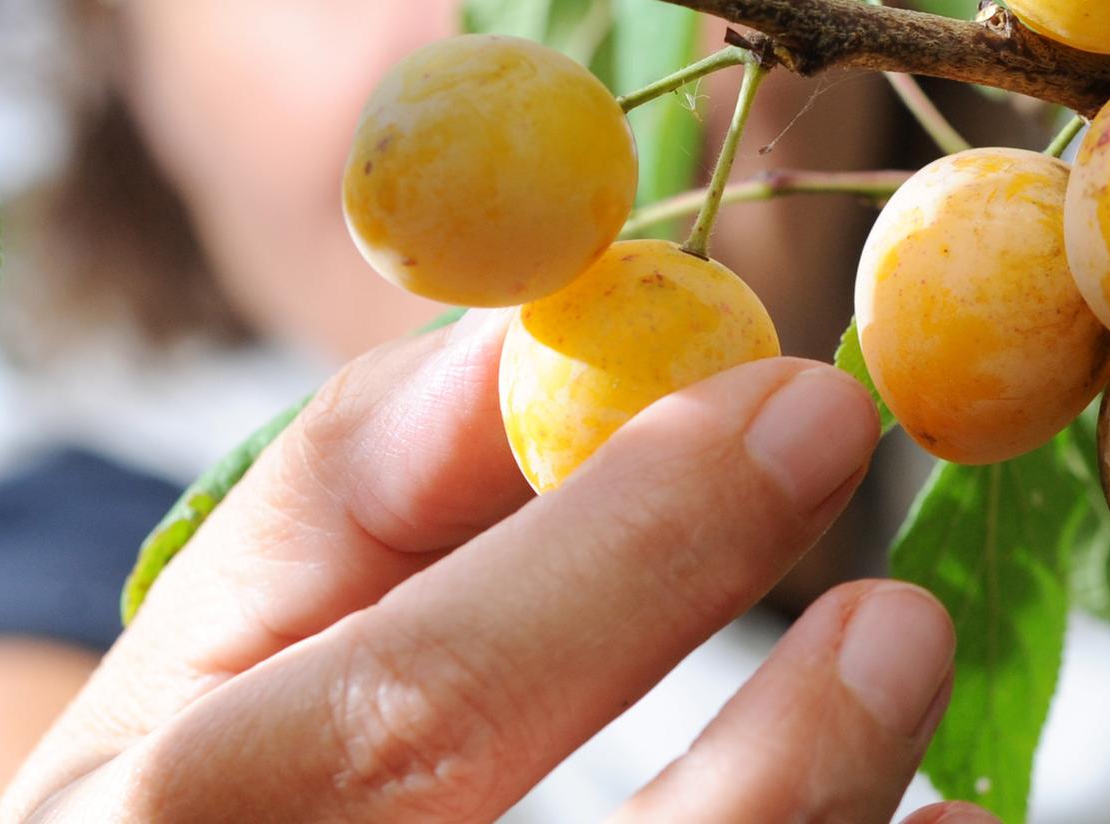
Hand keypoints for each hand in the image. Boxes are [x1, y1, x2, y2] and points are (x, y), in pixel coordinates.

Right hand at [0, 312, 991, 822]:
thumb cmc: (207, 791)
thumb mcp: (221, 640)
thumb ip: (356, 485)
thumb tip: (534, 333)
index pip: (423, 706)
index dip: (633, 551)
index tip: (802, 404)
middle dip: (784, 759)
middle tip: (901, 612)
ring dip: (828, 819)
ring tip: (900, 680)